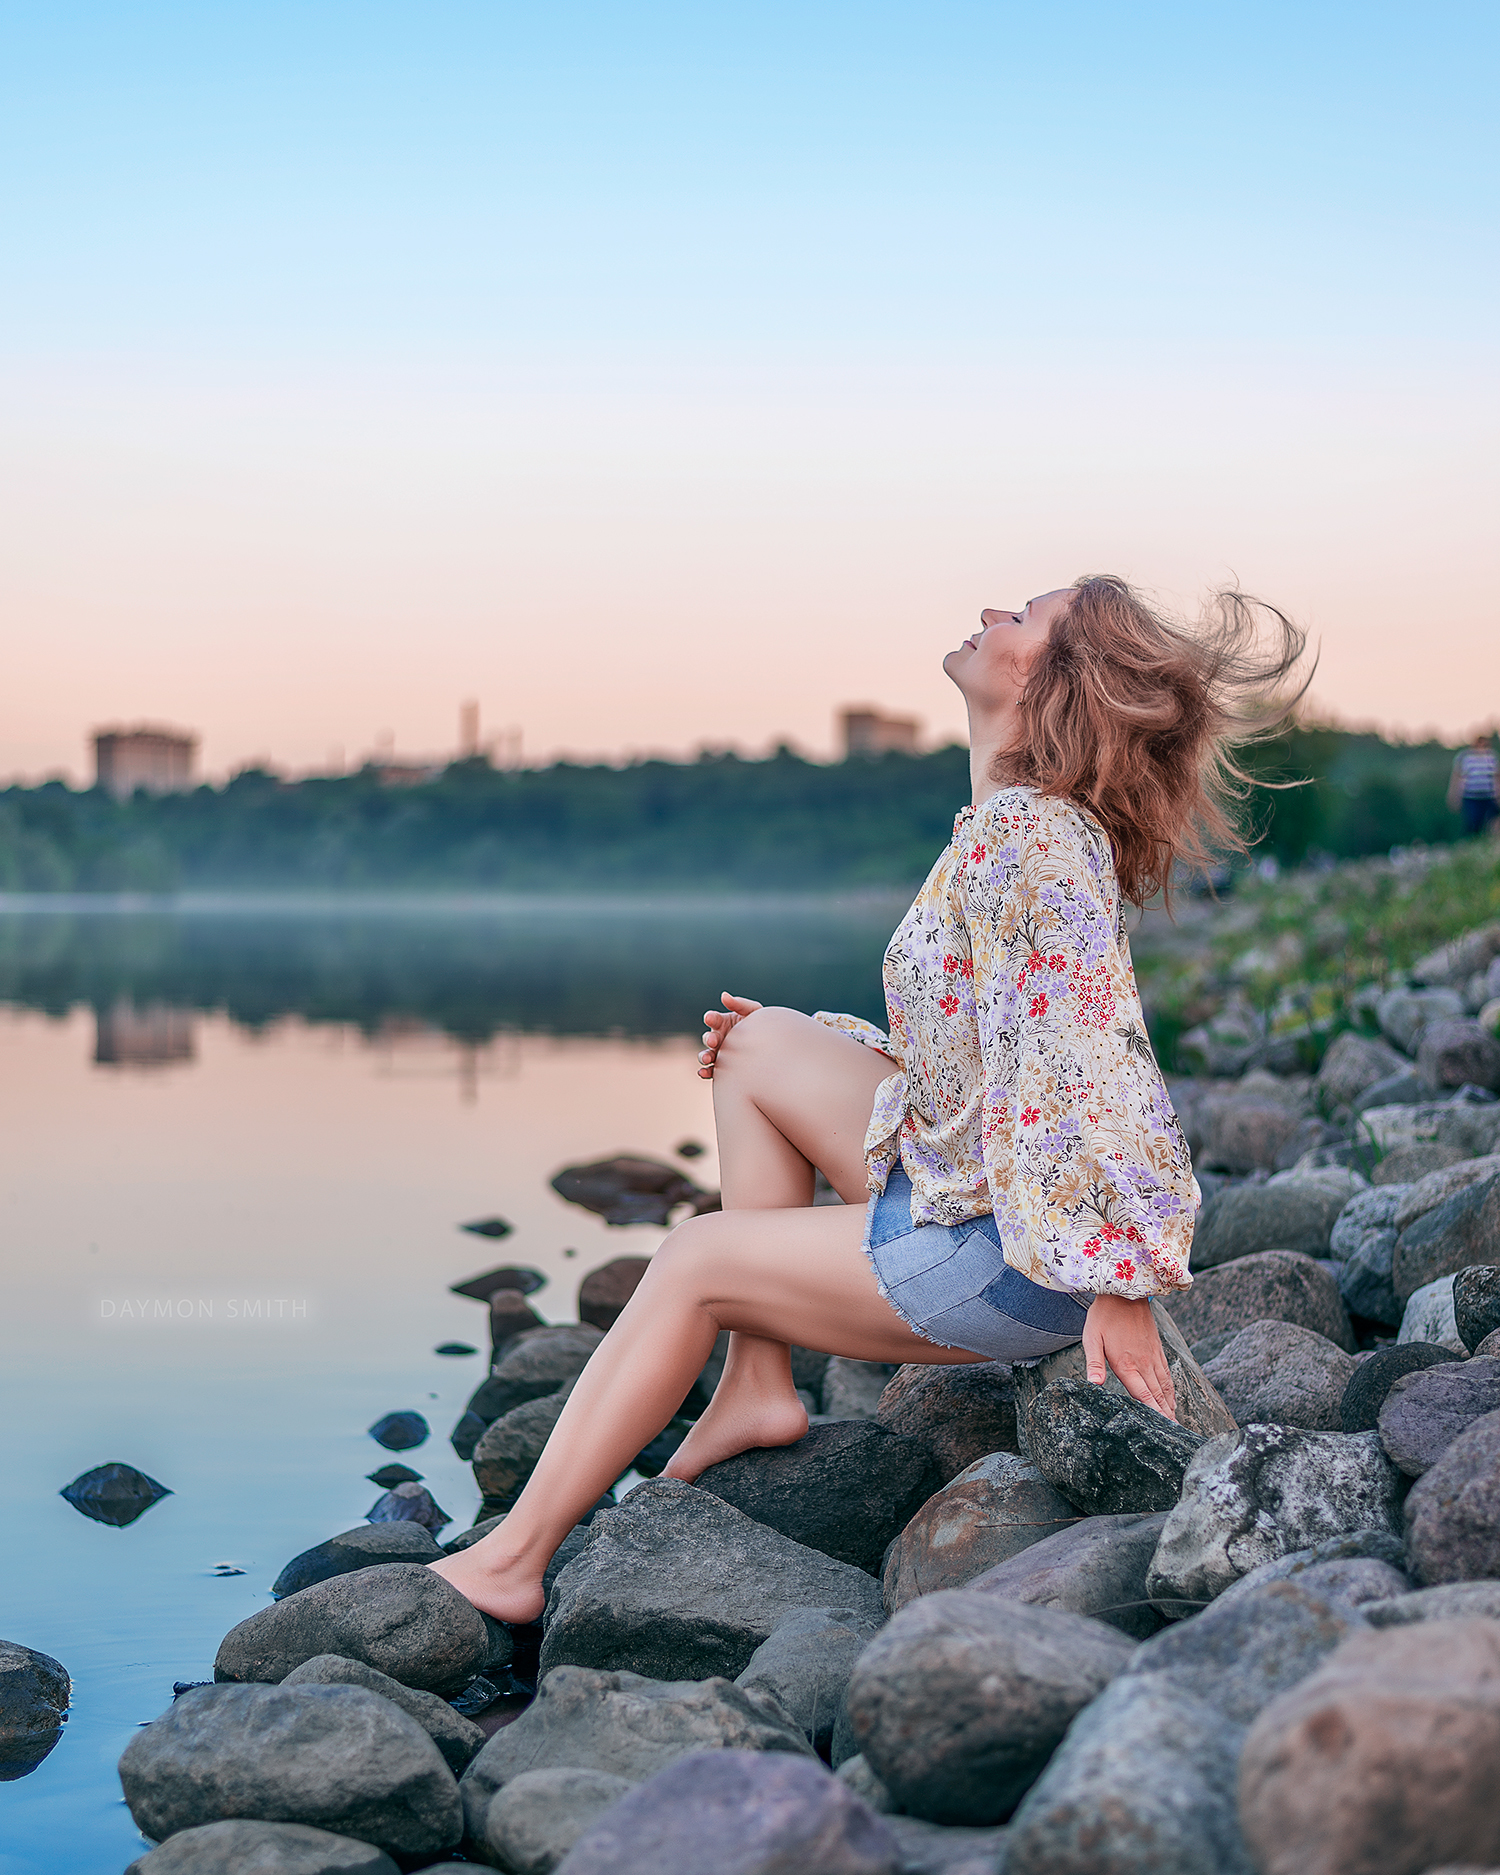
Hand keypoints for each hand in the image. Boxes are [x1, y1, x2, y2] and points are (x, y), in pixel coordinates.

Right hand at [697, 992, 762, 1078]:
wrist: (774, 1048)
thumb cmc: (763, 1026)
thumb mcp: (754, 1012)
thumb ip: (740, 1004)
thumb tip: (723, 995)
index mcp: (723, 1022)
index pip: (714, 1019)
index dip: (711, 1018)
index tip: (710, 1018)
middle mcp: (718, 1038)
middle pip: (708, 1038)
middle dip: (709, 1039)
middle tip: (713, 1041)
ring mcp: (720, 1054)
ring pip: (706, 1055)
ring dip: (704, 1056)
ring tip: (707, 1059)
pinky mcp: (722, 1069)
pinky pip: (711, 1071)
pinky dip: (704, 1072)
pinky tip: (703, 1072)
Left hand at [1082, 1294, 1176, 1420]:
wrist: (1126, 1291)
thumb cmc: (1104, 1316)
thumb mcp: (1092, 1338)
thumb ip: (1094, 1364)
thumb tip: (1094, 1385)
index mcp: (1126, 1364)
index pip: (1142, 1395)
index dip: (1153, 1413)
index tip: (1163, 1428)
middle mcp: (1143, 1363)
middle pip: (1156, 1395)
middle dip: (1165, 1415)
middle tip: (1174, 1433)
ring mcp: (1152, 1355)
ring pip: (1164, 1386)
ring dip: (1169, 1405)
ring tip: (1175, 1421)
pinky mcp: (1157, 1348)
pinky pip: (1166, 1373)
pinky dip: (1170, 1389)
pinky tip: (1171, 1398)